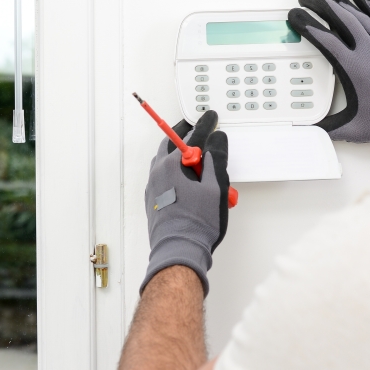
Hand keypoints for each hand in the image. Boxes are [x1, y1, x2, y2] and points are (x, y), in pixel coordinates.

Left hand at [142, 110, 230, 295]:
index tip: (211, 118)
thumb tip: (216, 140)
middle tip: (198, 129)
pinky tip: (184, 176)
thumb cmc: (196, 224)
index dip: (205, 126)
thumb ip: (215, 160)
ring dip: (177, 152)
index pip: (192, 137)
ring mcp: (153, 187)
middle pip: (171, 144)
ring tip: (193, 152)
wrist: (179, 251)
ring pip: (163, 160)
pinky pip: (161, 175)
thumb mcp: (215, 188)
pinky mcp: (153, 200)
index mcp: (172, 166)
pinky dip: (172, 168)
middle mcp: (158, 173)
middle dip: (185, 134)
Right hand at [287, 0, 369, 164]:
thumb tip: (314, 130)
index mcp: (354, 68)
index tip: (296, 17)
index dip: (307, 24)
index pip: (325, 38)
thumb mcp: (358, 129)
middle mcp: (368, 50)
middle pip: (340, 17)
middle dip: (321, 4)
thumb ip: (332, 128)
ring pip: (359, 14)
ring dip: (340, 2)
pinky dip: (368, 4)